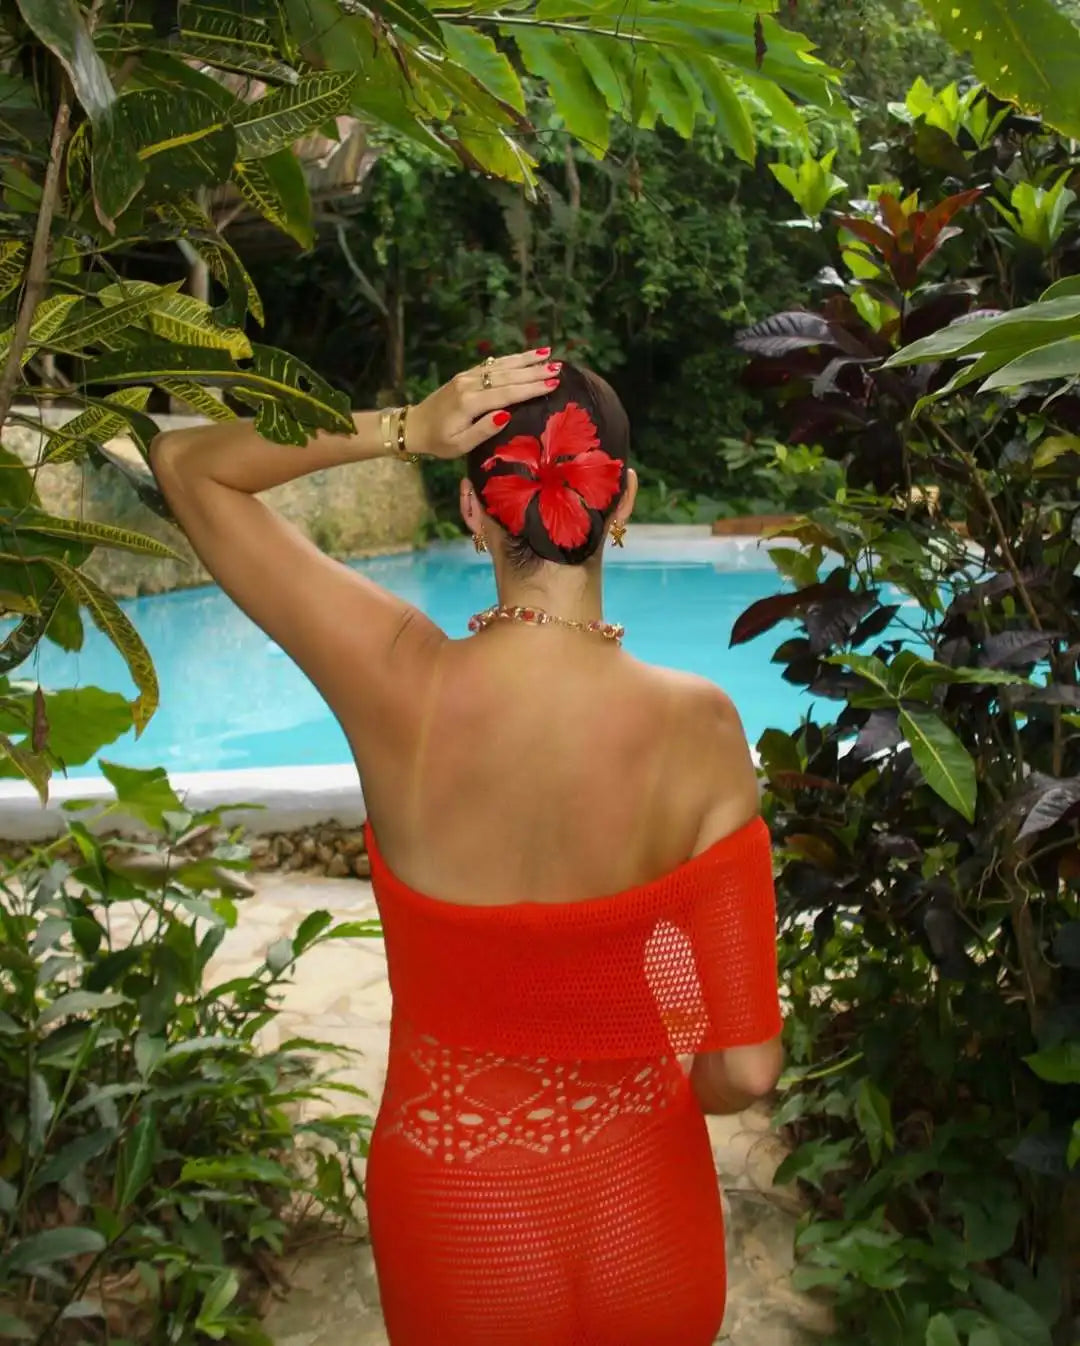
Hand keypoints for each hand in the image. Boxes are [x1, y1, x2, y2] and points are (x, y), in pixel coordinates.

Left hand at [407, 349, 559, 459]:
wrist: (413, 426)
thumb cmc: (438, 442)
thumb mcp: (459, 445)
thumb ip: (483, 430)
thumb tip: (506, 415)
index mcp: (469, 402)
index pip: (507, 393)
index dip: (531, 388)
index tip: (553, 383)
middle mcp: (469, 384)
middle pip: (507, 375)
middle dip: (534, 371)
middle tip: (558, 367)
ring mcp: (467, 376)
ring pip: (501, 365)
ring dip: (525, 359)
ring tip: (548, 354)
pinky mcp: (465, 375)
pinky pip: (492, 365)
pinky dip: (511, 359)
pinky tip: (525, 356)